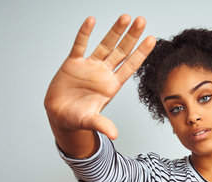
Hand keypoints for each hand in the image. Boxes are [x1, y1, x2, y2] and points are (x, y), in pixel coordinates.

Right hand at [44, 15, 155, 138]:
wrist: (59, 115)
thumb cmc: (77, 119)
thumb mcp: (90, 121)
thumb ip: (102, 125)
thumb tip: (113, 135)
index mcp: (112, 86)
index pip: (130, 66)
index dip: (141, 53)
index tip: (152, 39)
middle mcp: (104, 73)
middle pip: (121, 51)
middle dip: (132, 36)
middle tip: (142, 20)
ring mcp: (89, 66)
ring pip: (105, 44)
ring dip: (115, 31)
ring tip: (125, 17)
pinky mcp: (73, 63)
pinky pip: (80, 45)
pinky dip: (85, 33)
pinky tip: (91, 21)